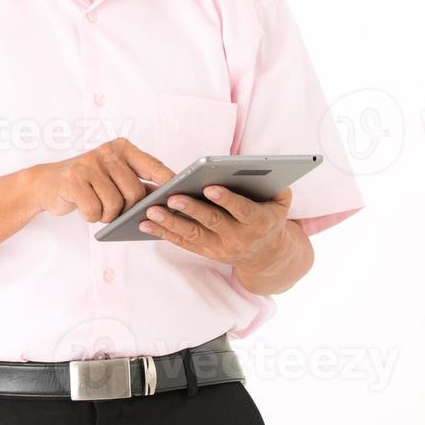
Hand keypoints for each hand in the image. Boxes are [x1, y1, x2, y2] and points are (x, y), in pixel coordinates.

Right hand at [29, 138, 174, 222]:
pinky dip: (91, 216)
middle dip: (127, 209)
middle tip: (114, 210)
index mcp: (122, 148)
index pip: (154, 166)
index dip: (169, 182)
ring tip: (98, 208)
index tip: (181, 194)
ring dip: (107, 215)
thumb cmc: (88, 182)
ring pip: (115, 204)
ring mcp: (89, 164)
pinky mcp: (73, 179)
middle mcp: (107, 152)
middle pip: (134, 192)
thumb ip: (138, 184)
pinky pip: (94, 210)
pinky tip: (84, 207)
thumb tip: (167, 200)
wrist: (47, 183)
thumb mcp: (114, 177)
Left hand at [140, 184, 292, 267]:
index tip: (209, 187)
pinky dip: (163, 234)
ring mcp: (220, 248)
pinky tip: (145, 224)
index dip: (227, 199)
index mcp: (259, 222)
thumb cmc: (269, 218)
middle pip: (213, 222)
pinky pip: (182, 243)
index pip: (242, 210)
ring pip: (193, 235)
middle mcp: (239, 238)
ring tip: (151, 210)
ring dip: (170, 223)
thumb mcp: (280, 203)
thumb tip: (261, 168)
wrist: (267, 256)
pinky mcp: (206, 253)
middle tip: (172, 197)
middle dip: (192, 209)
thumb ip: (276, 185)